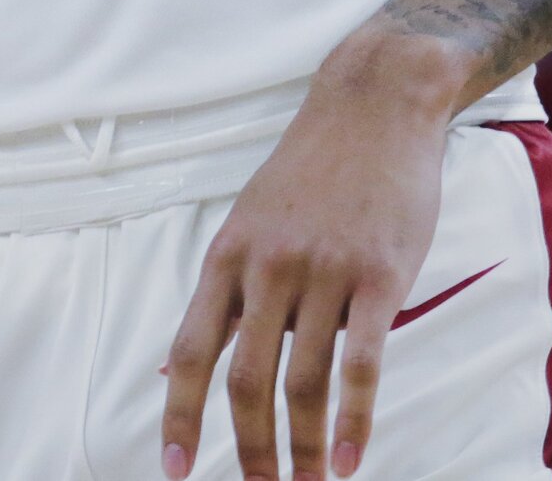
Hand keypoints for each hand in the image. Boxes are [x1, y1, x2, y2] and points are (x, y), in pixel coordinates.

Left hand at [161, 49, 448, 480]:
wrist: (373, 107)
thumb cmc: (313, 172)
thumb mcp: (253, 221)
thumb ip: (233, 289)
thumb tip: (194, 359)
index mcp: (229, 257)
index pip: (191, 350)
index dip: (178, 413)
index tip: (173, 469)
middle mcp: (267, 267)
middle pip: (245, 380)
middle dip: (248, 449)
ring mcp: (323, 271)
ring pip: (304, 380)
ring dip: (302, 449)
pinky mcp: (378, 276)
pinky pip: (361, 362)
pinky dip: (353, 419)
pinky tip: (347, 458)